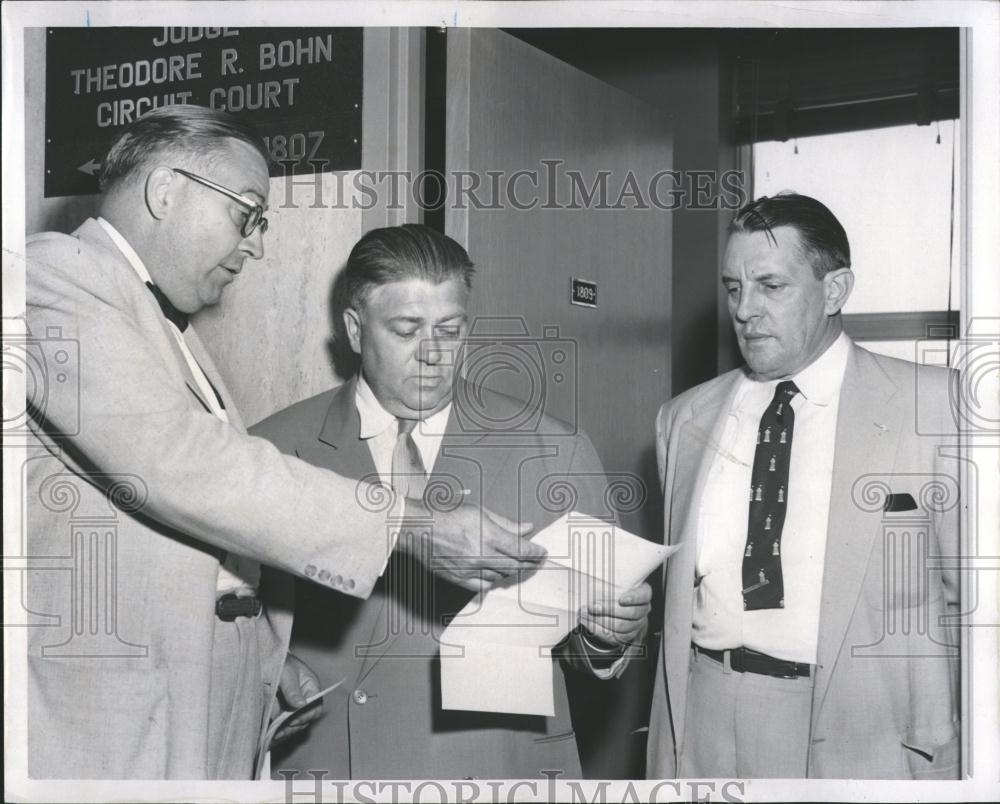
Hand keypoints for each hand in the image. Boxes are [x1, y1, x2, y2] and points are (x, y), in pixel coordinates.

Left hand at [269, 653, 322, 745]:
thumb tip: (301, 705)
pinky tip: (269, 731)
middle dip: (291, 727)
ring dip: (283, 730)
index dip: (305, 716)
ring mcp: (293, 706)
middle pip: (304, 719)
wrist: (264, 659)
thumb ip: (291, 689)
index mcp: (311, 686)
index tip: (292, 721)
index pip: (316, 707)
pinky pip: (282, 724)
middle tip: (278, 731)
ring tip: (272, 733)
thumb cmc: (278, 661)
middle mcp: (304, 698)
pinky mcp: (282, 710)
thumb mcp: (285, 672)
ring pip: (293, 725)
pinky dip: (276, 729)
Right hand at [399, 500, 544, 591]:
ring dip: (510, 571)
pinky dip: (492, 580)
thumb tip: (527, 528)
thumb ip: (506, 523)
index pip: (521, 549)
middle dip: (528, 564)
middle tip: (534, 561)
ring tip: (514, 564)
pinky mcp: (458, 578)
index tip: (541, 553)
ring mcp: (470, 569)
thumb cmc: (446, 515)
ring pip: (500, 577)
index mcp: (488, 535)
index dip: (535, 553)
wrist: (417, 528)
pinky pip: (483, 586)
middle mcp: (481, 554)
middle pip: (514, 566)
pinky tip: (494, 574)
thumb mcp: (480, 512)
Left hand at [578, 582, 652, 647]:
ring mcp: (636, 624)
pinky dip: (598, 629)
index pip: (643, 595)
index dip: (634, 598)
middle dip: (609, 609)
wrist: (616, 610)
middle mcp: (642, 610)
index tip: (621, 599)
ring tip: (585, 614)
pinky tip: (587, 622)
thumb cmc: (615, 592)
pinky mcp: (627, 636)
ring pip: (621, 626)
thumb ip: (608, 582)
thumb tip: (592, 577)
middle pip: (631, 612)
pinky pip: (613, 636)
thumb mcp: (615, 583)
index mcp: (642, 594)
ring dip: (600, 620)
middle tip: (593, 606)